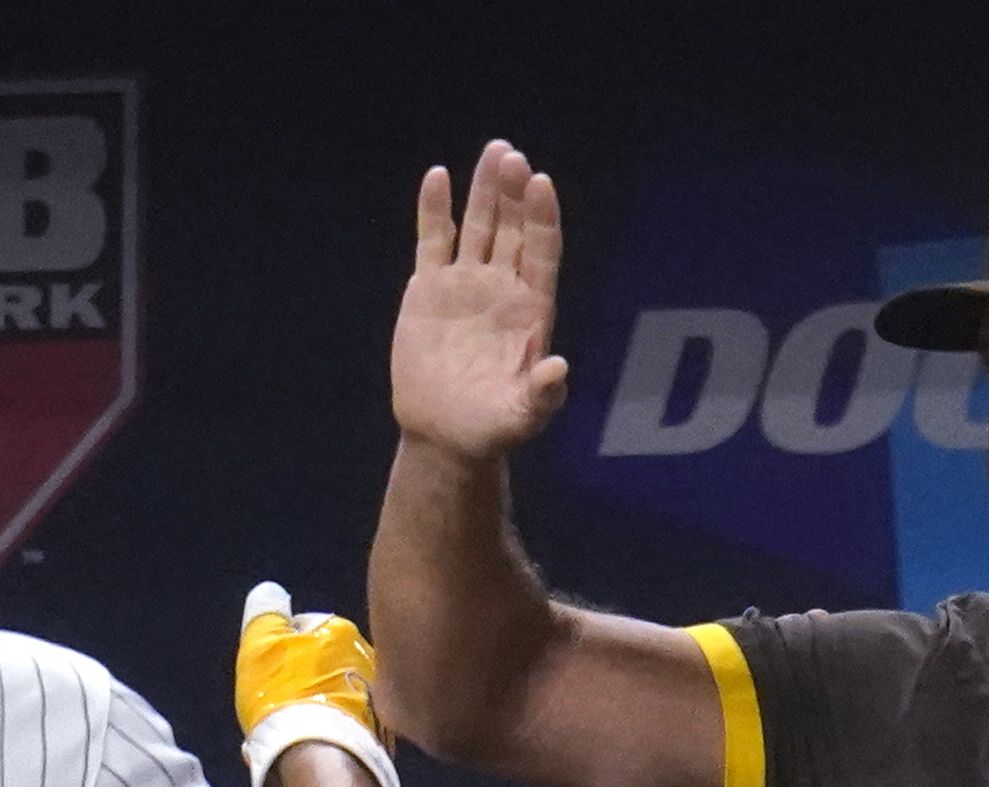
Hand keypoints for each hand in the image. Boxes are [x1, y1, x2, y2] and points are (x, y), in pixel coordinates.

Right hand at [236, 583, 400, 786]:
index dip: (276, 647)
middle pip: (319, 663)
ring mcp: (376, 696)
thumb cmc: (285, 694)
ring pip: (330, 695)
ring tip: (287, 728)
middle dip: (296, 680)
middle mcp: (367, 657)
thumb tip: (272, 593)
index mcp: (340, 630)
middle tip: (273, 702)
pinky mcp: (379, 733)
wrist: (322, 757)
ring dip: (310, 707)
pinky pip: (342, 725)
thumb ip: (265, 613)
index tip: (264, 671)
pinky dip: (324, 732)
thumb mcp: (260, 643)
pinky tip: (306, 747)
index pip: (302, 627)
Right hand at [394, 142, 572, 462]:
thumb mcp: (522, 417)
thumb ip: (542, 395)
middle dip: (514, 193)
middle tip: (511, 156)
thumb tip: (558, 369)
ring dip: (484, 189)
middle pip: (513, 229)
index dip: (542, 219)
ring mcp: (467, 284)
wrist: (446, 434)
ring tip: (494, 151)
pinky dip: (434, 210)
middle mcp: (503, 288)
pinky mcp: (430, 288)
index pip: (541, 252)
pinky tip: (437, 176)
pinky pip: (434, 240)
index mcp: (532, 309)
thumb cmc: (492, 429)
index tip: (542, 184)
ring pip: (479, 225)